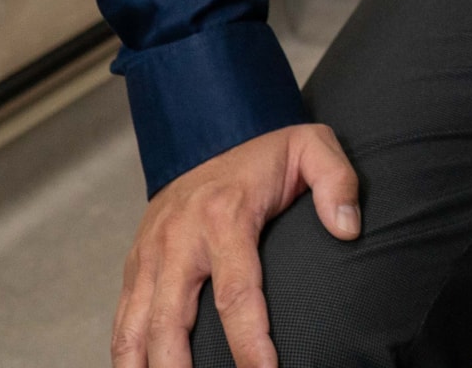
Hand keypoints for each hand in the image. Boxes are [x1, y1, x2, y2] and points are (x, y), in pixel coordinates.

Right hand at [112, 123, 359, 367]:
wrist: (209, 126)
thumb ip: (337, 181)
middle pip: (171, 323)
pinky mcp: (136, 263)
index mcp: (223, 216)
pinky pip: (123, 318)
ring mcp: (150, 253)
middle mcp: (179, 239)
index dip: (251, 341)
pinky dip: (125, 354)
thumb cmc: (266, 149)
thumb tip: (348, 229)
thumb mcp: (312, 147)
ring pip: (135, 327)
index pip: (237, 293)